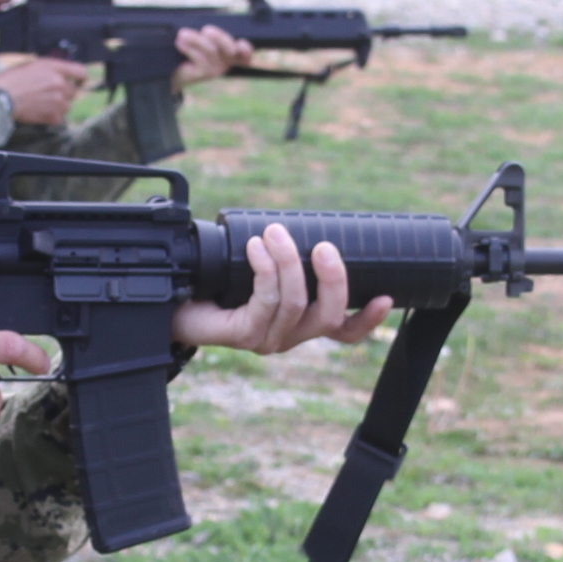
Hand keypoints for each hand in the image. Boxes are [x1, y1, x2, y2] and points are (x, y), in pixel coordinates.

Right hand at [0, 54, 93, 127]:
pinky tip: (39, 111)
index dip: (81, 78)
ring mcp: (58, 101)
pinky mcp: (53, 116)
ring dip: (59, 105)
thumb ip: (51, 69)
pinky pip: (60, 117)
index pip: (80, 72)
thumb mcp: (33, 65)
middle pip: (74, 91)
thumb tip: (62, 75)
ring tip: (42, 103)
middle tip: (48, 94)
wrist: (0, 98)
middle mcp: (59, 84)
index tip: (80, 82)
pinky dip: (52, 116)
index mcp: (54, 68)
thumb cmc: (12, 80)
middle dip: (64, 93)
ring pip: (68, 105)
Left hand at [171, 25, 252, 90]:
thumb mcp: (201, 38)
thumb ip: (208, 34)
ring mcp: (217, 69)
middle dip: (219, 37)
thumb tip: (206, 29)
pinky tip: (179, 43)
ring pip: (211, 50)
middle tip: (206, 30)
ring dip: (196, 39)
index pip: (245, 53)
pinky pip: (199, 57)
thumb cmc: (190, 49)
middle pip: (231, 48)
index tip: (240, 43)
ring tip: (182, 34)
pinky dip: (189, 48)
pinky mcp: (205, 73)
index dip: (246, 50)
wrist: (174, 69)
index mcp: (230, 52)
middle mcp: (227, 61)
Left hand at [173, 224, 390, 356]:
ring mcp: (267, 339)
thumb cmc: (219, 279)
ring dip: (287, 261)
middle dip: (332, 278)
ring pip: (295, 302)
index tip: (387, 298)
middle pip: (328, 316)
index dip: (368, 320)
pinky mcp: (243, 335)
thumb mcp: (262, 265)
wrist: (175, 300)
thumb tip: (309, 222)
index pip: (344, 332)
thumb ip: (288, 256)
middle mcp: (289, 336)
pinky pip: (265, 300)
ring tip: (274, 232)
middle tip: (323, 246)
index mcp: (302, 323)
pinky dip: (265, 268)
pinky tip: (256, 247)